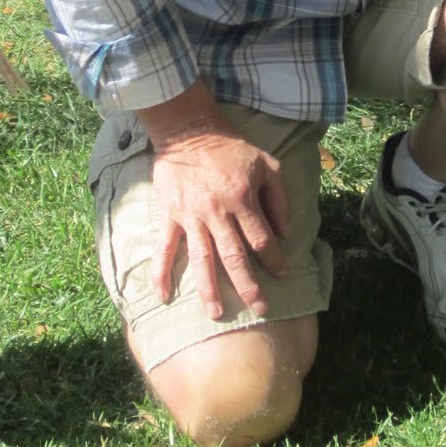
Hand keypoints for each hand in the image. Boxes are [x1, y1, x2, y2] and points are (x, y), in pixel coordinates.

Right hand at [147, 121, 289, 318]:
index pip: (262, 239)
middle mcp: (218, 212)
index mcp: (243, 199)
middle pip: (235, 257)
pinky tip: (162, 295)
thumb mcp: (267, 164)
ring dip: (209, 288)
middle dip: (248, 286)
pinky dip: (161, 272)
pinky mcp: (170, 215)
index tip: (281, 274)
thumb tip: (284, 233)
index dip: (274, 260)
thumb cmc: (232, 149)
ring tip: (215, 314)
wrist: (189, 132)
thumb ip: (279, 199)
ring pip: (202, 259)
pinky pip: (164, 247)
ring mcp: (191, 216)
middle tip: (260, 309)